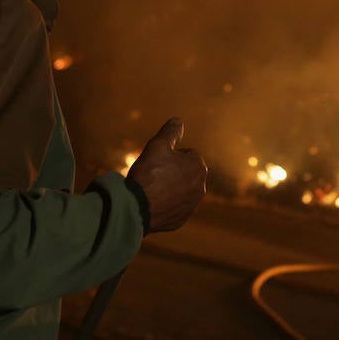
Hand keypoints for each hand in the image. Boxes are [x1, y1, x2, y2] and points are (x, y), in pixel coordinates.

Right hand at [126, 118, 206, 232]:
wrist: (137, 207)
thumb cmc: (149, 173)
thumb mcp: (158, 145)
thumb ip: (171, 132)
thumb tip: (178, 120)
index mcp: (199, 167)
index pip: (186, 154)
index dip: (169, 155)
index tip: (157, 162)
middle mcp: (201, 187)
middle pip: (183, 173)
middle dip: (171, 172)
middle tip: (153, 174)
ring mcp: (192, 205)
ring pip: (179, 190)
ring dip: (169, 188)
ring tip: (151, 189)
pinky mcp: (181, 219)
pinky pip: (174, 207)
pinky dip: (165, 204)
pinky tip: (151, 202)